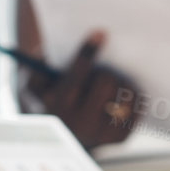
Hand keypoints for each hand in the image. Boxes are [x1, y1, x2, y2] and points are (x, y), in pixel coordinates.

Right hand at [27, 31, 141, 149]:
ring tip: (111, 81)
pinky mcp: (120, 136)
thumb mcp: (33, 83)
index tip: (100, 32)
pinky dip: (131, 95)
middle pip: (105, 82)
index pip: (77, 74)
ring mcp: (102, 132)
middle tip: (103, 68)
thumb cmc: (48, 99)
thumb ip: (38, 64)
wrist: (60, 138)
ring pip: (124, 94)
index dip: (88, 51)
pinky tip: (120, 93)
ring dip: (120, 81)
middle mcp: (80, 122)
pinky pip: (136, 106)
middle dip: (105, 70)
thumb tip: (52, 51)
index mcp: (57, 106)